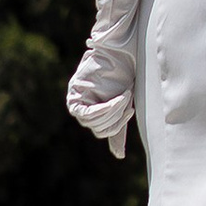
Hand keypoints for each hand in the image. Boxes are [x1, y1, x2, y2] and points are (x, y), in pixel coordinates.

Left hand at [68, 41, 136, 155]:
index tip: (130, 111)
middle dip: (117, 116)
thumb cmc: (124, 72)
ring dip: (113, 111)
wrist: (120, 50)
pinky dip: (105, 109)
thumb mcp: (123, 102)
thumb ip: (117, 126)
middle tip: (128, 102)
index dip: (118, 125)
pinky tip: (118, 99)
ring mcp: (77, 100)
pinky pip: (88, 113)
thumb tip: (118, 156)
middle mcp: (82, 106)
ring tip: (125, 96)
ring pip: (94, 123)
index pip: (102, 131)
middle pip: (98, 128)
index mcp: (93, 110)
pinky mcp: (75, 94)